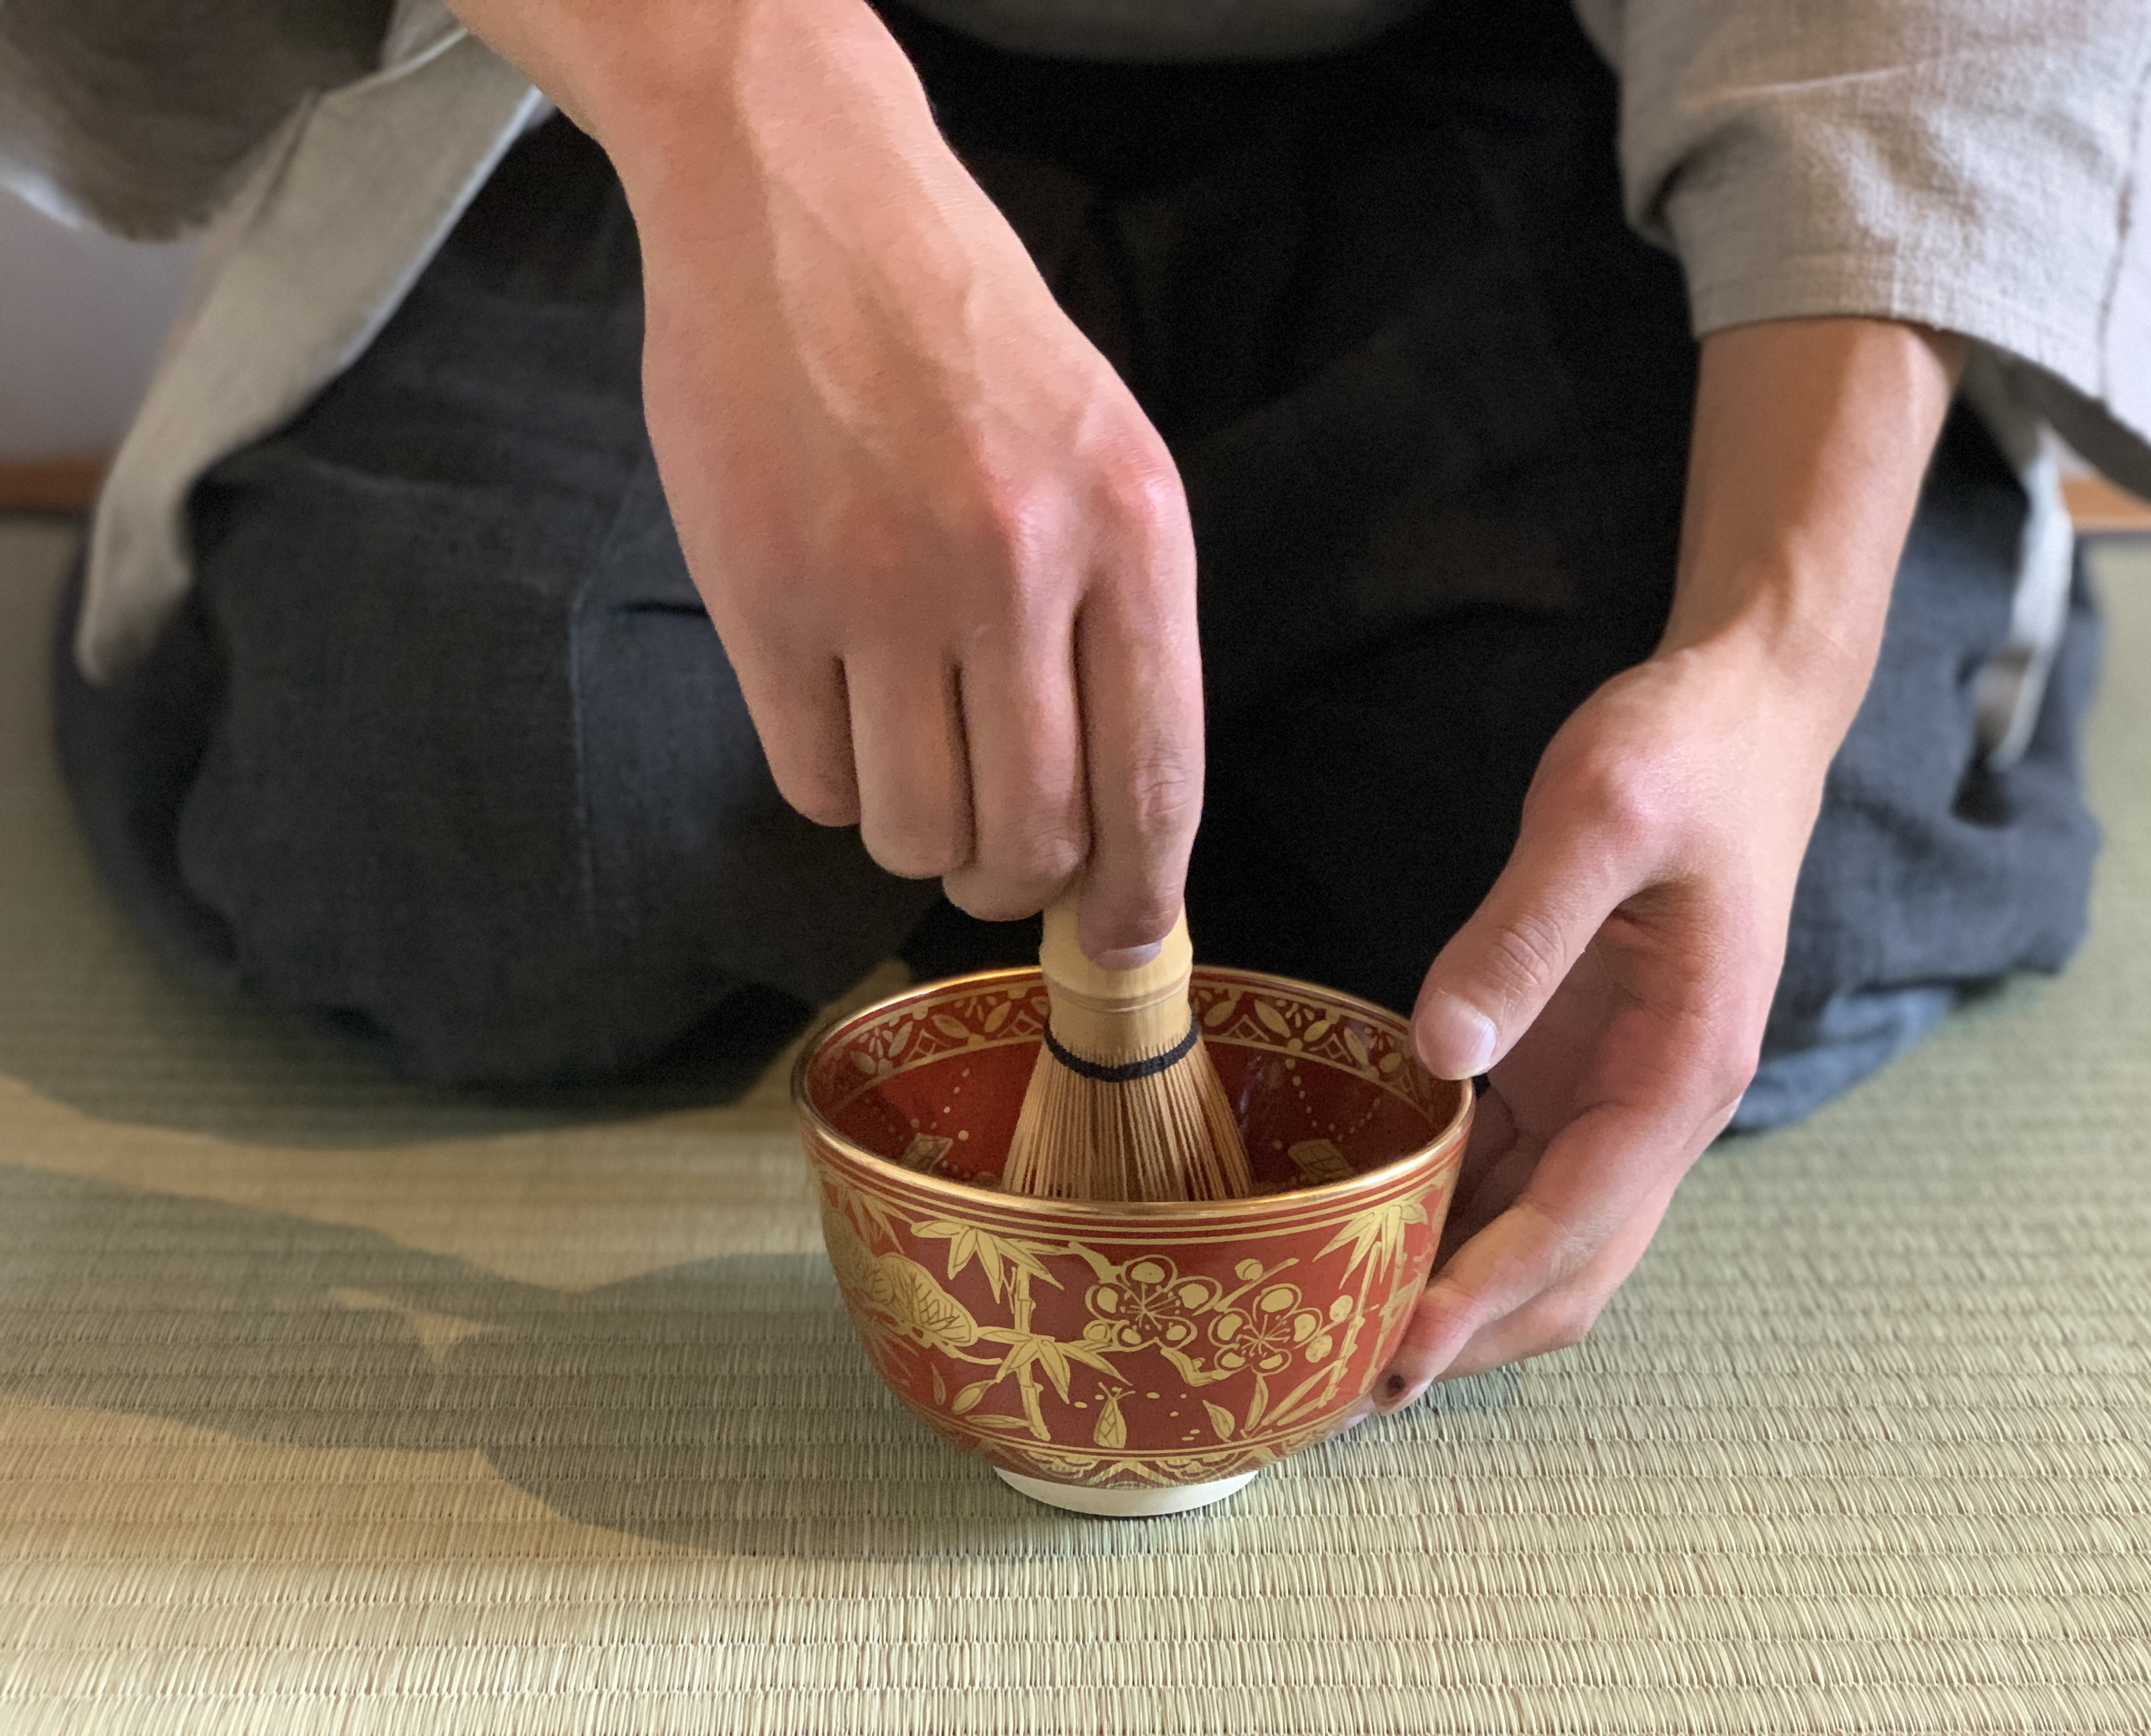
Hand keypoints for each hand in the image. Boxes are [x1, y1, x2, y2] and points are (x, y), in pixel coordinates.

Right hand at [447, 0, 1201, 961]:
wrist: (808, 206)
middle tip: (997, 864)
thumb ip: (1123, 629)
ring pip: (914, 828)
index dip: (1142, 896)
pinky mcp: (763, 593)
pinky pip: (811, 781)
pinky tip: (842, 717)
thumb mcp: (1108, 457)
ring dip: (919, 838)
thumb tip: (1120, 821)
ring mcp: (880, 583)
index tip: (1124, 943)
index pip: (1155, 780)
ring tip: (915, 768)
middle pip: (1032, 833)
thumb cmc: (971, 343)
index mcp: (1131, 530)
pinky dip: (834, 784)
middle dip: (1017, 884)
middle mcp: (1015, 564)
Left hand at [1371, 317, 1966, 1407]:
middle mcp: (1660, 1104)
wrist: (1745, 715)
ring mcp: (1620, 1090)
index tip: (1395, 1352)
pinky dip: (1457, 1218)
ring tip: (1340, 1330)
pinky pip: (1521, 1170)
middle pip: (1572, 1266)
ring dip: (1460, 1292)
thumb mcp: (1602, 812)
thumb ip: (1526, 931)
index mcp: (1681, 1067)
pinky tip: (1372, 1228)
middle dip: (1471, 1333)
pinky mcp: (1581, 1060)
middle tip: (1344, 1380)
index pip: (1578, 1217)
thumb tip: (1441, 1053)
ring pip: (1547, 1234)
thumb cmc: (1685, 754)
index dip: (1484, 1293)